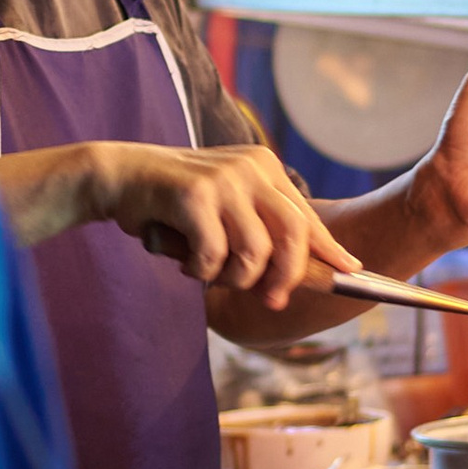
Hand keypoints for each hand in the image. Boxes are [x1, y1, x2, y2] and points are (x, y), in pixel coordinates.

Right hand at [88, 139, 360, 310]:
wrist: (118, 176)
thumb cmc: (174, 204)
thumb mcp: (225, 207)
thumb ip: (258, 228)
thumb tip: (298, 275)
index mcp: (263, 167)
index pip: (305, 215)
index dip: (327, 249)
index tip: (349, 271)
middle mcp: (250, 167)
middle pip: (292, 233)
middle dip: (287, 276)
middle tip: (273, 301)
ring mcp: (222, 179)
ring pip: (254, 252)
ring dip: (233, 277)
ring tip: (209, 274)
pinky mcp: (193, 195)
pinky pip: (213, 255)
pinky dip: (200, 270)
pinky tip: (184, 262)